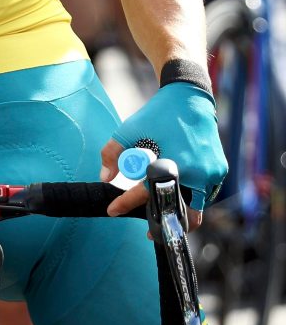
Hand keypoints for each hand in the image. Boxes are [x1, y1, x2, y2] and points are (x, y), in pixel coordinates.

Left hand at [101, 81, 227, 225]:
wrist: (190, 97)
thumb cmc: (159, 114)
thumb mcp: (131, 128)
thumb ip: (113, 152)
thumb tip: (105, 178)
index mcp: (176, 163)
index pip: (147, 192)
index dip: (127, 203)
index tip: (112, 210)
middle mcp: (198, 172)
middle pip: (183, 213)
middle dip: (165, 223)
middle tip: (149, 228)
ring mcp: (212, 173)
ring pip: (197, 207)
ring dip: (181, 211)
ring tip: (163, 213)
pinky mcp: (220, 170)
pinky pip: (206, 195)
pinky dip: (193, 199)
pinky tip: (178, 196)